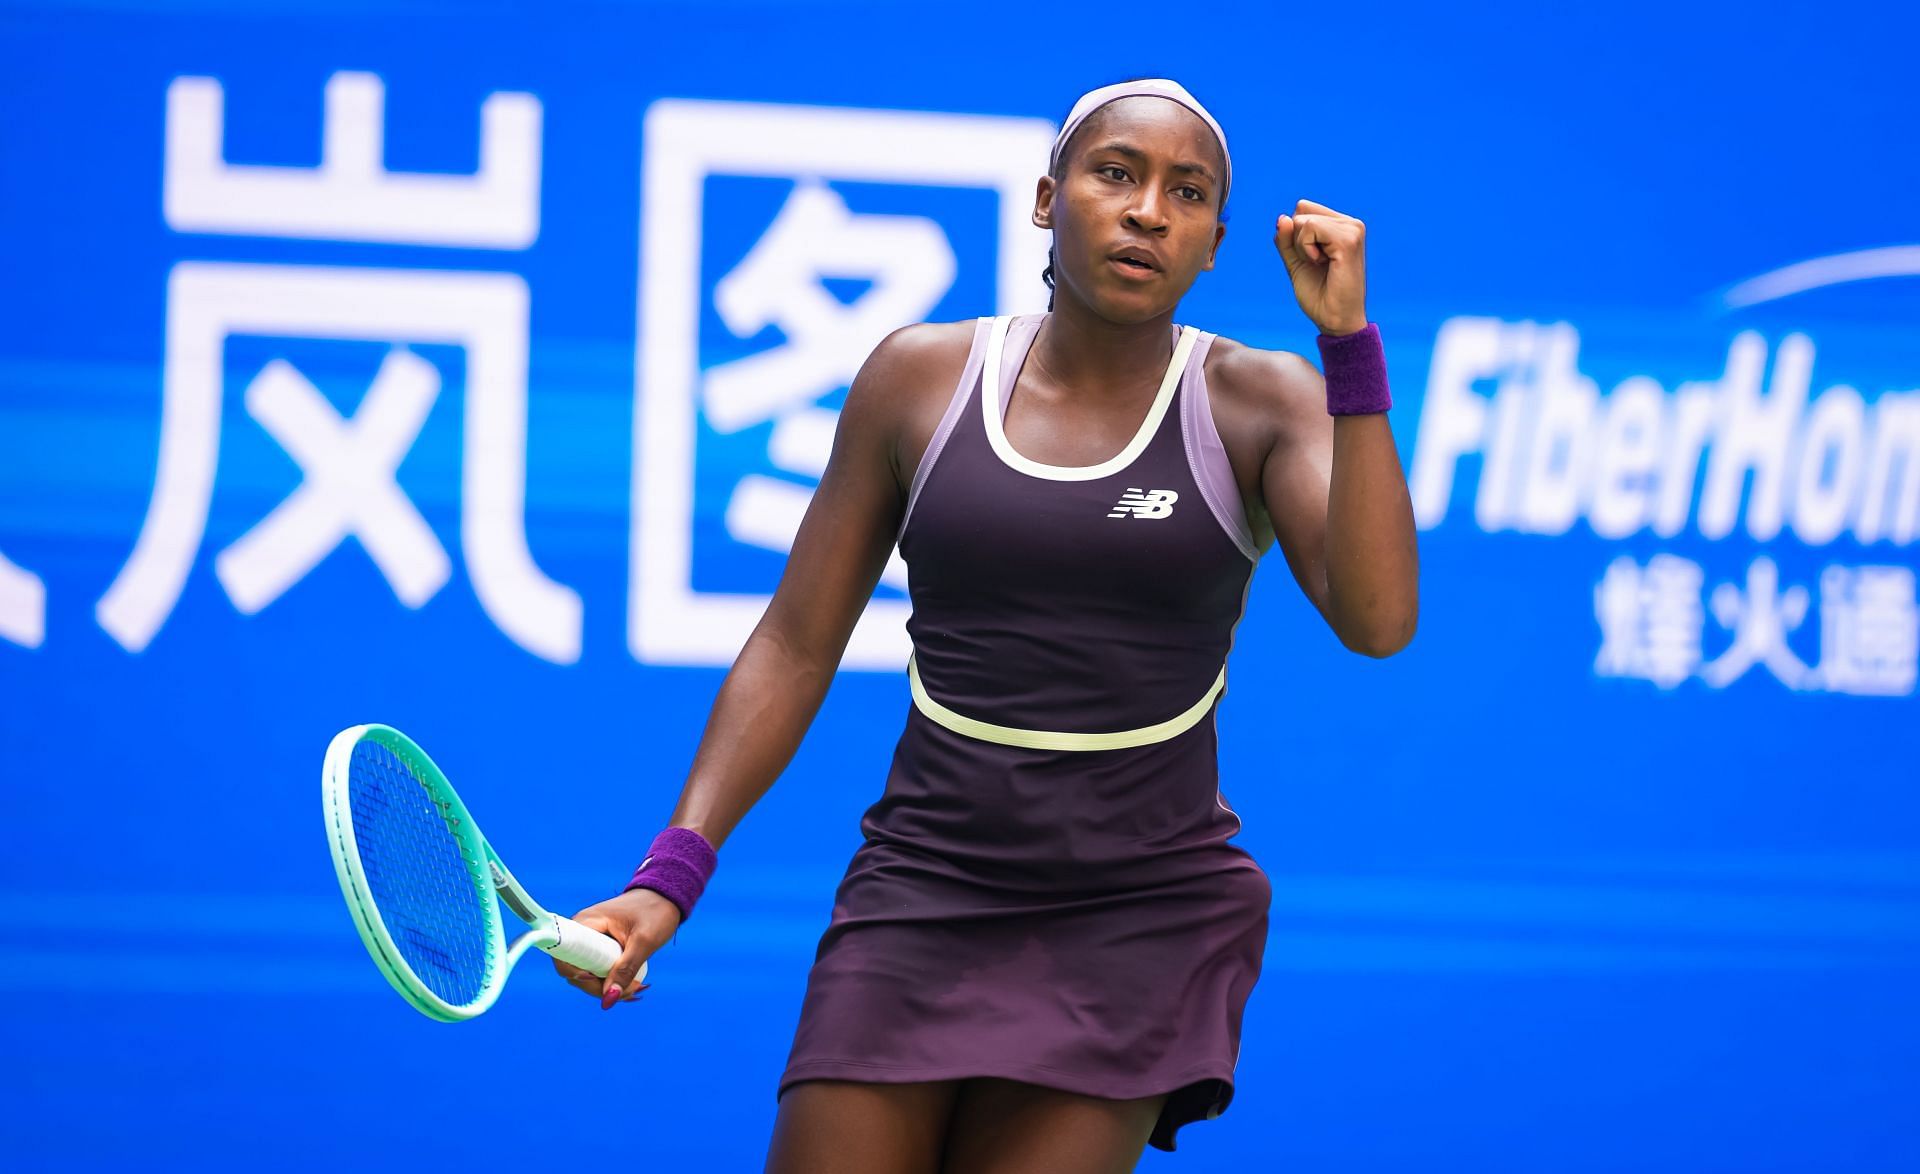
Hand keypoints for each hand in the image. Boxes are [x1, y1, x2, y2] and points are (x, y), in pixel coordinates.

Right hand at [552, 887, 682, 1009]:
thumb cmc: (655, 912)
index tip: (598, 980)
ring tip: (635, 989)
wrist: (666, 897)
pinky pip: (597, 969)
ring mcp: (590, 940)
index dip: (575, 975)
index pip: (563, 956)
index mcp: (586, 923)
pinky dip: (611, 981)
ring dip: (607, 987)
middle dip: (598, 987)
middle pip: (575, 971)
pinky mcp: (600, 947)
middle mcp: (582, 931)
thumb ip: (626, 970)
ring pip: (587, 974)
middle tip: (629, 992)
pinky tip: (630, 986)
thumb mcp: (644, 942)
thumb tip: (608, 1001)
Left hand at [1273, 198, 1367, 335]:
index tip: (1313, 258)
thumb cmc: (1319, 295)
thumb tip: (1282, 218)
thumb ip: (1286, 240)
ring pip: (1304, 219)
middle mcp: (1350, 224)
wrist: (1335, 320)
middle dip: (1298, 240)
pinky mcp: (1348, 239)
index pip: (1303, 208)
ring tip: (1322, 265)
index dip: (1296, 235)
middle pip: (1301, 210)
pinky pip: (1310, 228)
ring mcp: (1352, 229)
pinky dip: (1306, 249)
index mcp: (1341, 226)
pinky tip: (1323, 263)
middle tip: (1317, 263)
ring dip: (1302, 247)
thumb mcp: (1295, 262)